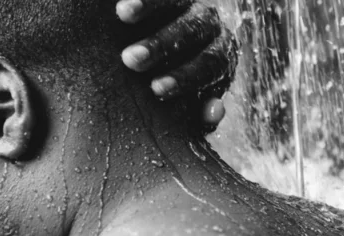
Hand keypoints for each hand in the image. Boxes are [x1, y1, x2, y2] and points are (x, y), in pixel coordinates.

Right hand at [116, 0, 237, 128]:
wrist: (157, 62)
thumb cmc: (170, 93)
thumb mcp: (186, 107)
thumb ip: (201, 116)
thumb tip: (216, 110)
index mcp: (221, 58)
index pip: (211, 66)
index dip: (185, 77)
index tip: (156, 90)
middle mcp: (211, 26)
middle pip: (194, 31)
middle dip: (162, 44)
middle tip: (131, 60)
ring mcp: (191, 4)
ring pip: (177, 2)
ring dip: (150, 8)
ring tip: (122, 17)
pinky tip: (122, 8)